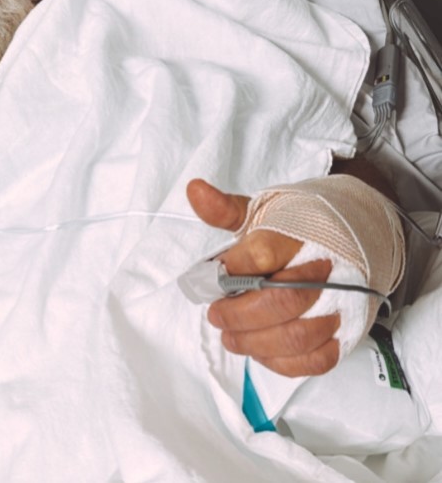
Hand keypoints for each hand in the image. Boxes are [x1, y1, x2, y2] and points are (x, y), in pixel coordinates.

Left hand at [186, 178, 339, 376]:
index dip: (231, 271)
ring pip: (296, 335)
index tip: (211, 276)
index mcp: (300, 234)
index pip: (262, 254)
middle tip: (215, 314)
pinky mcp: (347, 330)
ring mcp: (341, 302)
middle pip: (280, 301)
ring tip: (230, 336)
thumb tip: (194, 190)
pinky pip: (316, 358)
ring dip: (255, 342)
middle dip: (238, 314)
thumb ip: (225, 209)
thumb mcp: (263, 210)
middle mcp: (325, 269)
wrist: (357, 231)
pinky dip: (282, 362)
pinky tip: (261, 350)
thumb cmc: (302, 225)